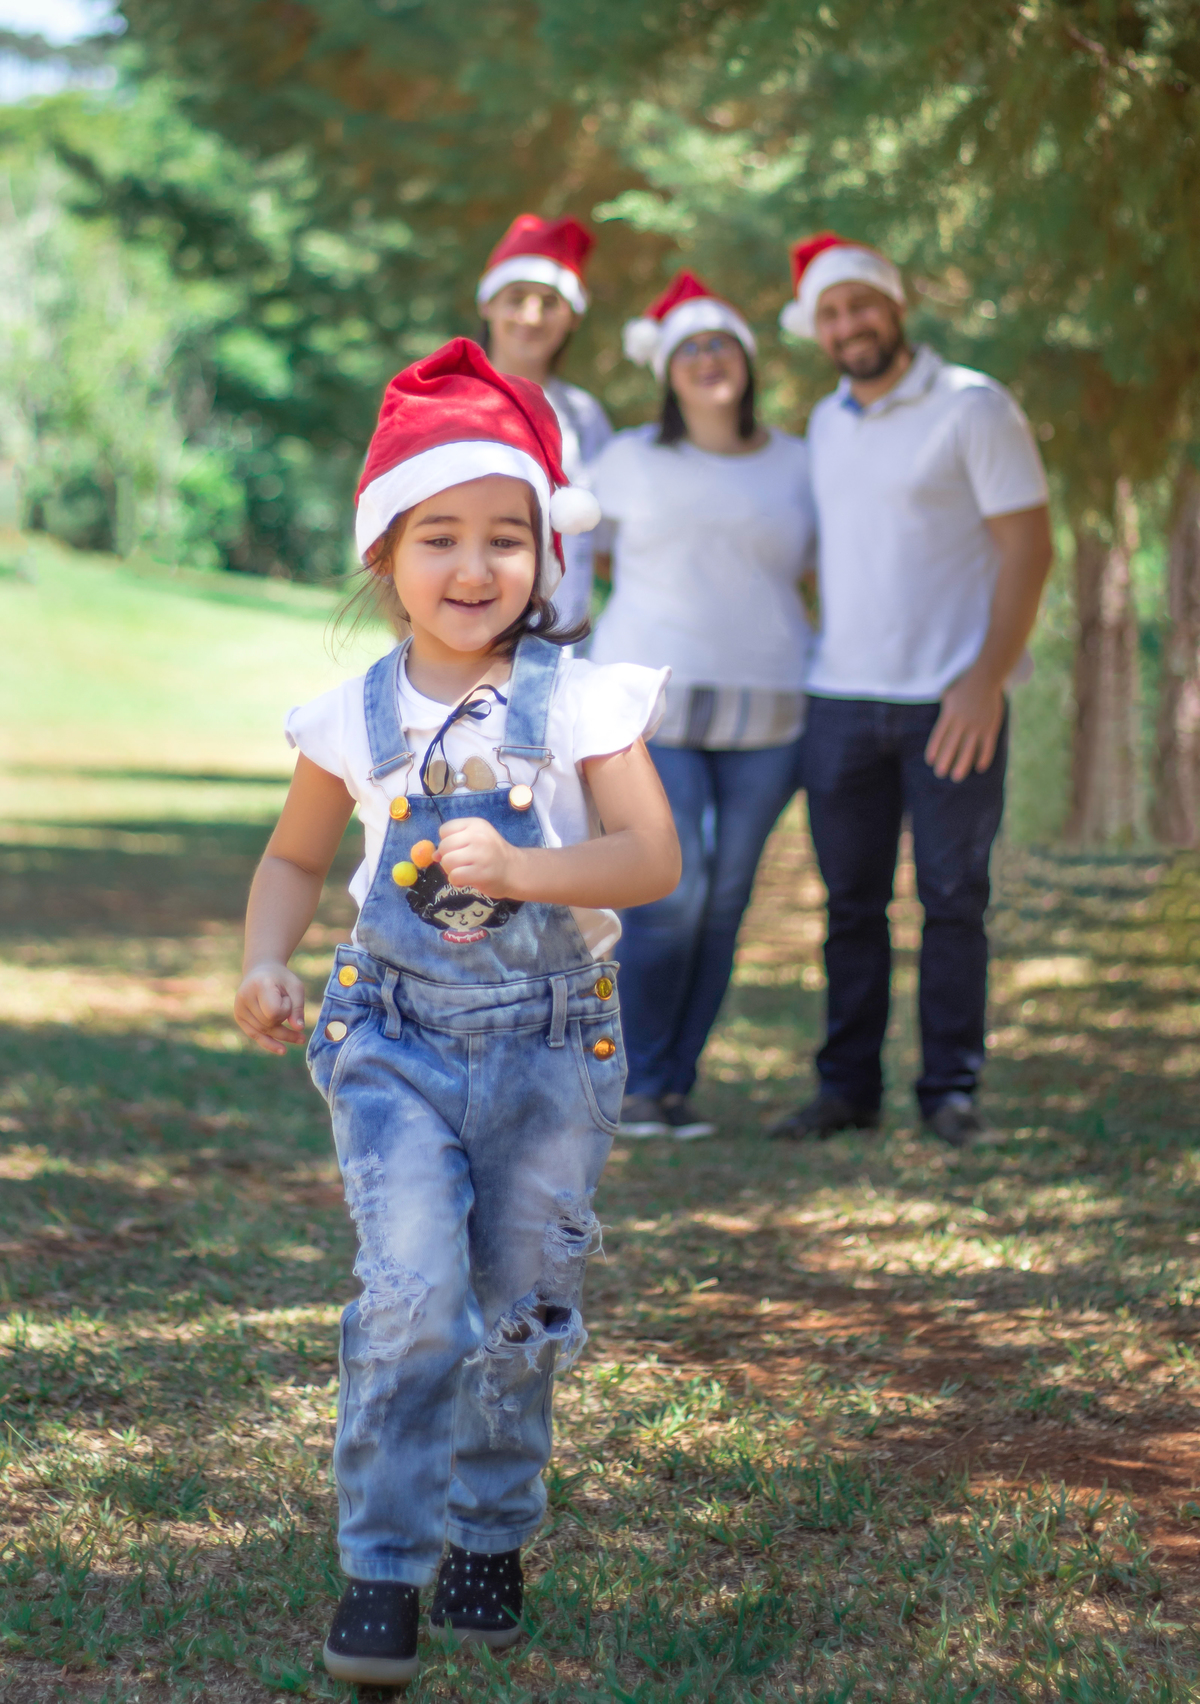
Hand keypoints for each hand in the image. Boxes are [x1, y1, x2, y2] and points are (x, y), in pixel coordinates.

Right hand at [234, 961, 306, 1054]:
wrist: (261, 970)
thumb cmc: (281, 978)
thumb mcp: (295, 987)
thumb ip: (298, 1007)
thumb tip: (299, 1029)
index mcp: (258, 985)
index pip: (273, 1011)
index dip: (286, 1010)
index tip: (287, 998)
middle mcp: (244, 997)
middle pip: (269, 1023)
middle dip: (284, 1020)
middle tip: (292, 1011)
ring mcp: (239, 1008)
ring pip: (264, 1031)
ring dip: (281, 1032)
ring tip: (298, 1036)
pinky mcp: (239, 1017)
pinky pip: (255, 1035)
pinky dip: (269, 1043)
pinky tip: (282, 1050)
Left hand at [437, 816, 521, 896]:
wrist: (516, 871)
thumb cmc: (492, 855)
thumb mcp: (476, 841)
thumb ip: (455, 844)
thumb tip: (434, 855)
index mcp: (476, 824)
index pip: (445, 829)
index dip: (447, 842)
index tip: (458, 850)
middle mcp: (478, 836)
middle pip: (444, 846)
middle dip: (447, 858)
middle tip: (460, 864)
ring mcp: (480, 854)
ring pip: (447, 861)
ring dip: (451, 870)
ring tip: (463, 872)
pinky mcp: (481, 873)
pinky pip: (454, 876)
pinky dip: (456, 881)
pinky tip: (466, 881)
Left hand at [925, 667, 1004, 781]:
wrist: (986, 676)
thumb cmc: (964, 685)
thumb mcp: (948, 695)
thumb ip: (942, 710)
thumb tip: (934, 719)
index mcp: (950, 714)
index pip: (939, 735)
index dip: (934, 749)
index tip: (929, 761)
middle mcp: (962, 721)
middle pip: (952, 745)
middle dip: (945, 761)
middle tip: (940, 774)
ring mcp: (977, 725)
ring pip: (969, 748)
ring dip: (962, 764)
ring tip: (956, 777)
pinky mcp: (990, 726)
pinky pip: (987, 745)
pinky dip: (984, 757)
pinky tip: (979, 768)